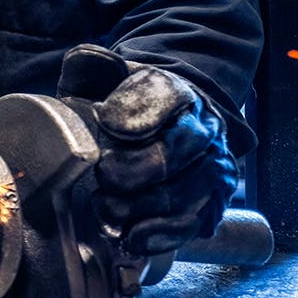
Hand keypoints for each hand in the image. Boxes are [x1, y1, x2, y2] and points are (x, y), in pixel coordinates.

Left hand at [57, 44, 237, 255]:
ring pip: (186, 192)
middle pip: (176, 152)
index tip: (107, 122)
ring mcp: (211, 168)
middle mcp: (203, 129)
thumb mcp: (104, 77)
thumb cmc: (122, 104)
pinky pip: (191, 224)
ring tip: (105, 209)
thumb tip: (86, 60)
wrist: (158, 127)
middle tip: (102, 177)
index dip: (137, 111)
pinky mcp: (209, 205)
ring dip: (143, 207)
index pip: (166, 95)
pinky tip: (131, 237)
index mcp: (178, 91)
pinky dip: (160, 235)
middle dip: (135, 169)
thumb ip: (92, 66)